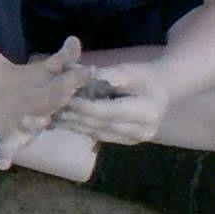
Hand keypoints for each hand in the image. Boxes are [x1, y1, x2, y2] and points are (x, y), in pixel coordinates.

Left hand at [0, 38, 87, 169]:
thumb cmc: (32, 84)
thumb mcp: (48, 69)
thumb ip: (64, 57)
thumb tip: (75, 39)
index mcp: (59, 100)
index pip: (69, 88)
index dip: (76, 80)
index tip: (90, 71)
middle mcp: (47, 116)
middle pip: (51, 105)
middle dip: (56, 98)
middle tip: (63, 92)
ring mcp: (29, 128)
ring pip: (32, 125)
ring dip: (31, 123)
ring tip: (29, 120)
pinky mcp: (11, 138)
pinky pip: (8, 148)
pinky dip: (6, 155)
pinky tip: (3, 164)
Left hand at [52, 61, 168, 145]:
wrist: (163, 90)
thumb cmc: (144, 77)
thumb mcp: (127, 71)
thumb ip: (105, 75)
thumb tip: (77, 73)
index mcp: (146, 111)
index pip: (109, 112)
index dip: (85, 106)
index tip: (64, 98)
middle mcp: (142, 131)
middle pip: (101, 125)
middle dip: (75, 117)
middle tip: (51, 108)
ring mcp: (135, 140)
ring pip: (98, 134)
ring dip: (75, 125)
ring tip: (53, 116)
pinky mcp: (127, 142)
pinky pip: (101, 136)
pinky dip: (82, 128)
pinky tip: (65, 122)